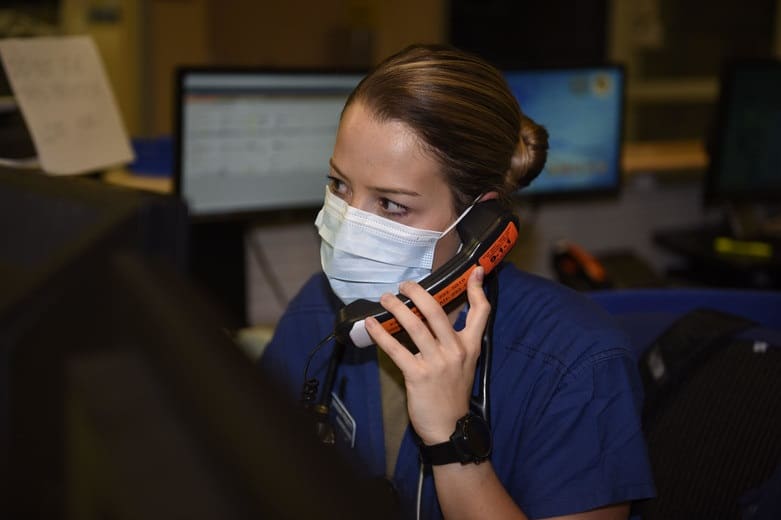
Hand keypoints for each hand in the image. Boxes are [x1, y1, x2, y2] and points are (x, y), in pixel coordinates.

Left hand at [365, 267, 490, 444]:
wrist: (450, 427)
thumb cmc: (453, 393)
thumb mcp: (465, 364)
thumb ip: (456, 340)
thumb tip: (440, 318)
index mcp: (470, 346)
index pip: (481, 313)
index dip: (478, 290)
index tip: (475, 270)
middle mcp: (456, 351)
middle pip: (437, 311)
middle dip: (418, 292)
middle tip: (404, 284)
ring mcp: (437, 363)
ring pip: (415, 325)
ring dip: (397, 308)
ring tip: (386, 298)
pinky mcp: (418, 375)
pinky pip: (396, 349)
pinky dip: (381, 334)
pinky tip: (371, 324)